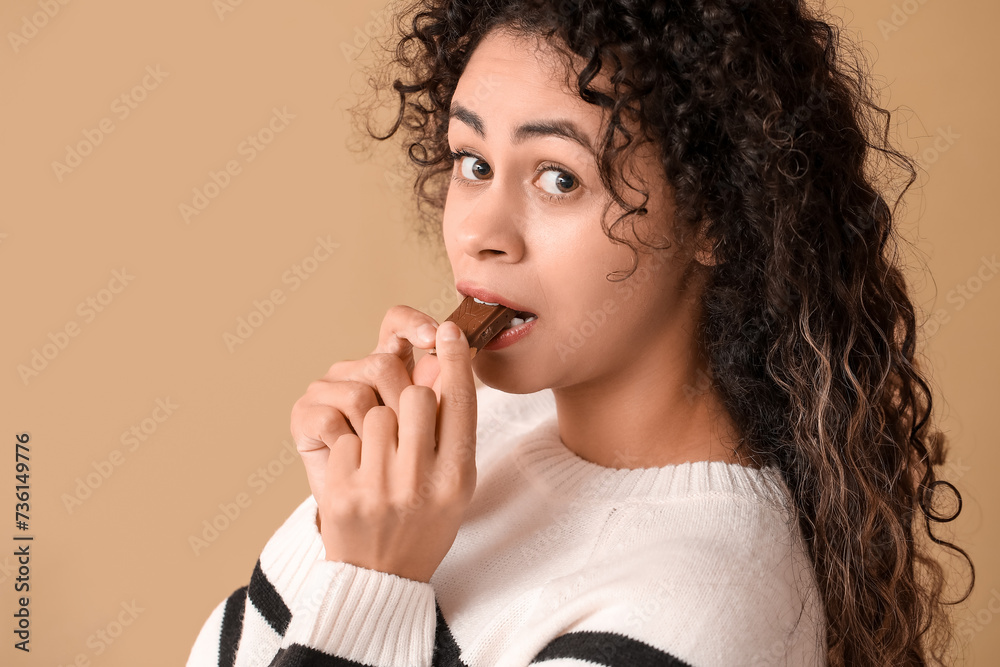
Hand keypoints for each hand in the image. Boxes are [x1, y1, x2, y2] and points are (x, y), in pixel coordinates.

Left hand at [289, 305, 478, 582]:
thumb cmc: (422, 525)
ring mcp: (380, 488)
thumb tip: (442, 367)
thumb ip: (452, 433)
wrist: (378, 579)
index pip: (460, 404)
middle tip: (403, 415)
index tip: (448, 332)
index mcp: (457, 478)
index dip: (455, 361)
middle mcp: (422, 482)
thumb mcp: (455, 486)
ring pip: (376, 412)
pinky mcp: (342, 493)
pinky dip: (350, 446)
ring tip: (379, 455)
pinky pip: (345, 436)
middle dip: (407, 398)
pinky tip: (358, 473)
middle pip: (416, 397)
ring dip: (375, 424)